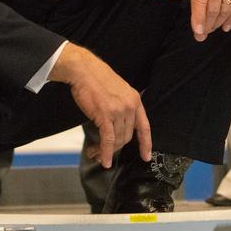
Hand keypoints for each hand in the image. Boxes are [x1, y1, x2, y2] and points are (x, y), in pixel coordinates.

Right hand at [51, 43, 151, 167]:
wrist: (84, 70)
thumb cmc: (97, 79)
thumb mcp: (119, 91)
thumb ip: (122, 106)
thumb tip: (117, 126)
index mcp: (135, 100)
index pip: (144, 127)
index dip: (146, 143)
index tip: (146, 156)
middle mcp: (130, 106)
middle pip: (127, 136)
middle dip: (116, 148)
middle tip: (103, 154)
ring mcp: (118, 111)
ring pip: (117, 139)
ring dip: (107, 151)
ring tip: (95, 154)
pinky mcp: (105, 115)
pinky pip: (108, 139)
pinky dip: (105, 152)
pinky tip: (103, 159)